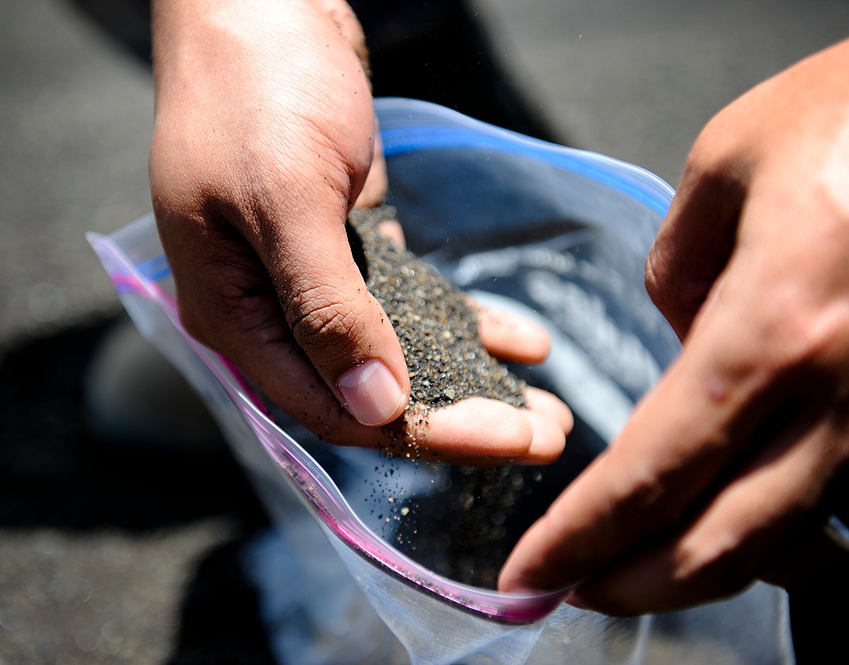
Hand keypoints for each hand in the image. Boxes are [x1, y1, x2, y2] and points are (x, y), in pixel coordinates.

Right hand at [149, 0, 568, 462]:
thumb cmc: (255, 91)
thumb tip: (376, 407)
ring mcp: (308, 277)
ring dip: (468, 378)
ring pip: (393, 352)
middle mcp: (269, 310)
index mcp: (234, 317)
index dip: (422, 433)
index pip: (332, 406)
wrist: (258, 0)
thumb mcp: (287, 198)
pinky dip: (459, 320)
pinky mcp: (345, 243)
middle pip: (367, 390)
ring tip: (546, 404)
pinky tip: (520, 340)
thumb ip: (327, 307)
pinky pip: (406, 300)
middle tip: (547, 435)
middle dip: (458, 417)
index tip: (510, 443)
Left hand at [498, 39, 848, 613]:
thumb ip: (683, 268)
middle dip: (636, 584)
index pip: (655, 469)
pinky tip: (729, 518)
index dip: (584, 536)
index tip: (531, 574)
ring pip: (791, 536)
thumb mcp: (731, 162)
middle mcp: (842, 392)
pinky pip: (837, 494)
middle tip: (573, 595)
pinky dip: (774, 528)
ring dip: (704, 568)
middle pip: (725, 537)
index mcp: (776, 328)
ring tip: (636, 569)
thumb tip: (683, 332)